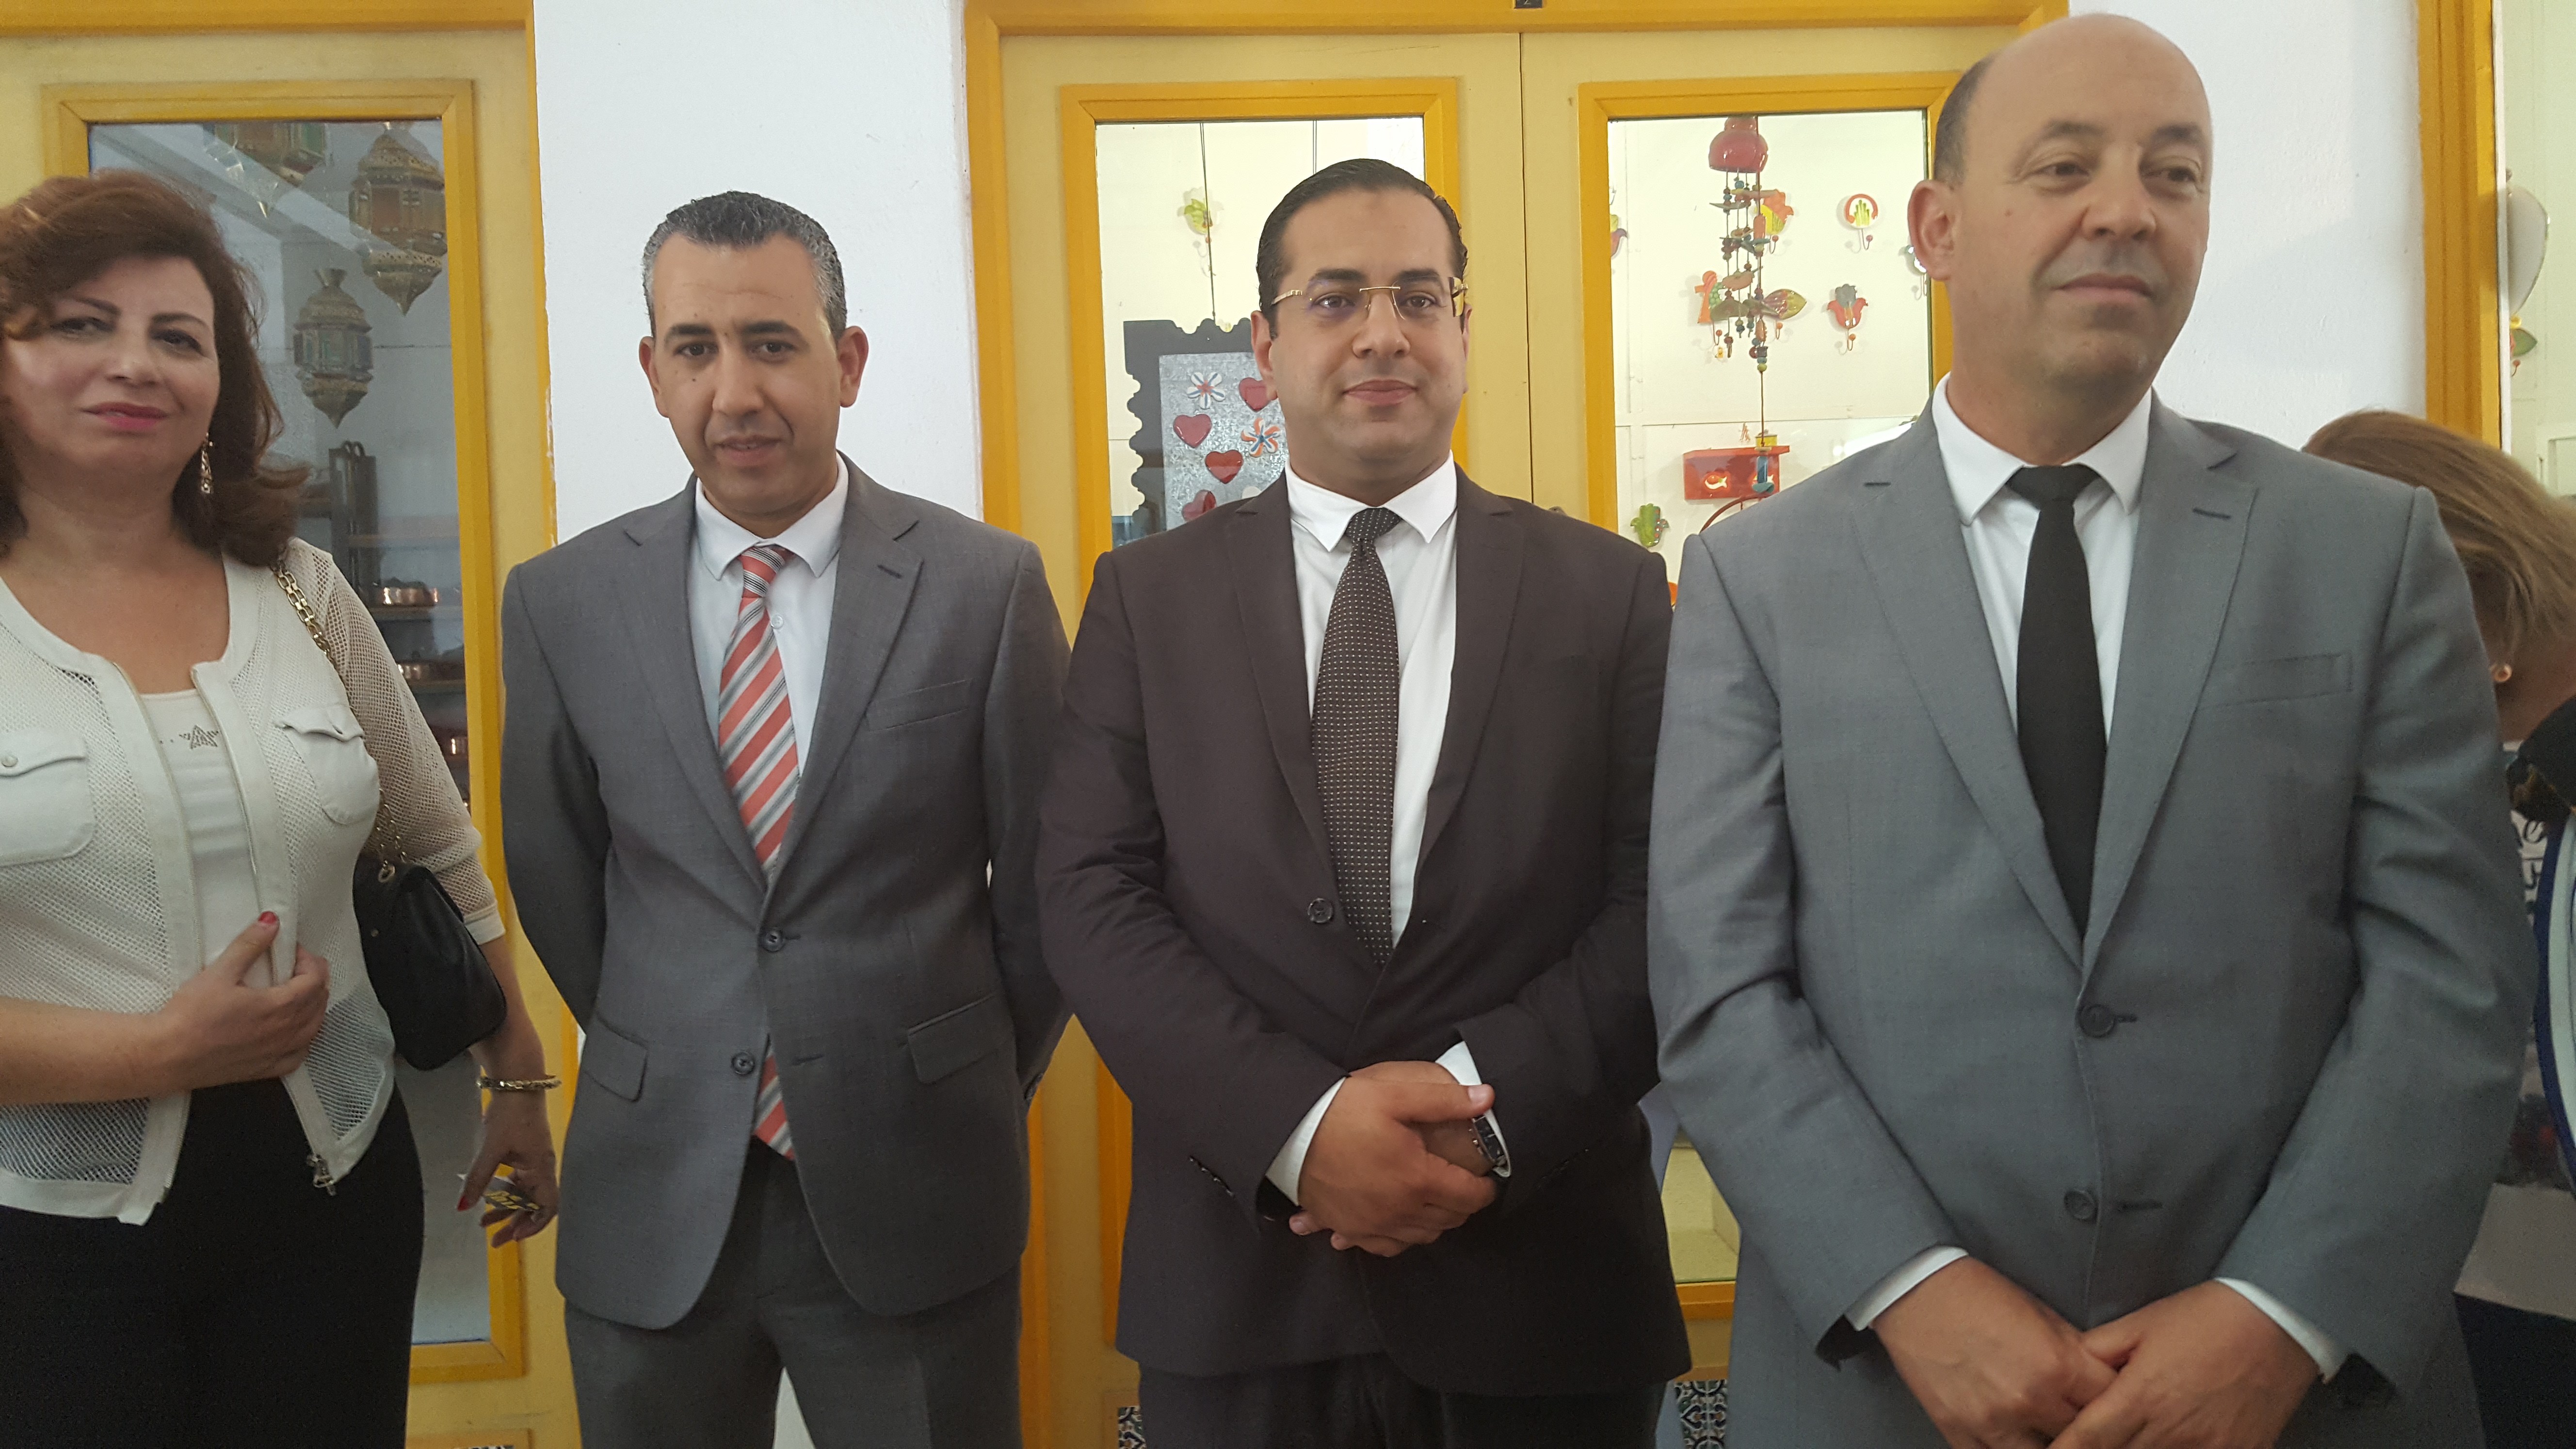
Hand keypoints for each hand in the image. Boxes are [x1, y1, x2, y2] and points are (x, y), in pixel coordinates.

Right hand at [151, 914, 329, 1092]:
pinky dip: (304, 1040)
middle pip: (318, 1003)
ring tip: (300, 993)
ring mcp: (276, 1054)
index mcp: (279, 1007)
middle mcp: (284, 1033)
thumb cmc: (189, 1018)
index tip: (294, 952)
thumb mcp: (219, 973)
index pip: (315, 980)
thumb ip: (249, 945)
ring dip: (314, 1008)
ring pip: (314, 1029)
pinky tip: (295, 1033)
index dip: (309, 961)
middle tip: (298, 967)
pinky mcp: (263, 1070)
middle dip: (314, 980)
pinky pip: (298, 1056)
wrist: (167, 1056)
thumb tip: (270, 923)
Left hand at [462, 1089, 559, 1245]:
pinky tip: (486, 1198)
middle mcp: (541, 1168)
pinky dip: (503, 1193)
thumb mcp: (492, 1149)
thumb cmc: (511, 1114)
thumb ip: (478, 1179)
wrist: (518, 1083)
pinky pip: (517, 1181)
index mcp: (541, 1169)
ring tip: (484, 1223)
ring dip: (506, 1210)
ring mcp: (533, 1161)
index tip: (514, 1236)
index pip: (548, 1206)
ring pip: (523, 1194)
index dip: (534, 1225)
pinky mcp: (524, 1153)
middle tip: (496, 1241)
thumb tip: (463, 1207)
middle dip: (515, 1224)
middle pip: (534, 1205)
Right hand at [1284, 1072, 1497, 1256]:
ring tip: (1436, 1202)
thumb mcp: (1394, 1094)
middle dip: (1463, 1205)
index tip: (1487, 1180)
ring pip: (1420, 1237)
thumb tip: (1486, 1099)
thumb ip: (1444, 1098)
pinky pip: (1383, 1246)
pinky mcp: (1348, 1227)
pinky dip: (1398, 1238)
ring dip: (1435, 1222)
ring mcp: (1372, 1225)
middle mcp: (1399, 1211)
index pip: (1468, 1195)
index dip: (1485, 1189)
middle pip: (1448, 1220)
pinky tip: (1396, 1222)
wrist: (1287, 1133)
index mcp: (1417, 1179)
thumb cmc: (1340, 1111)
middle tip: (1464, 1186)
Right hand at [1873, 1256, 2115, 1448]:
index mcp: (2057, 1365)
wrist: (1915, 1292)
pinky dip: (2011, 1448)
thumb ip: (2075, 1351)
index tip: (2117, 1399)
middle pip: (2084, 1435)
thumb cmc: (1977, 1295)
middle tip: (2082, 1414)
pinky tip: (2017, 1436)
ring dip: (2051, 1443)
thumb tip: (2102, 1377)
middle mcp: (2030, 1400)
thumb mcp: (2041, 1313)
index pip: (2112, 1401)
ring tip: (2050, 1428)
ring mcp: (1993, 1423)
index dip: (2118, 1399)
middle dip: (2088, 1424)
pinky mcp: (1961, 1433)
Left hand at [2053, 1282, 2317, 1448]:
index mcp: (2140, 1398)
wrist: (2280, 1323)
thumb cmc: (2205, 1318)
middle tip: (2087, 1441)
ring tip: (2131, 1439)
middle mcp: (2171, 1432)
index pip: (2086, 1441)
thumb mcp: (2140, 1324)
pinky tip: (2168, 1444)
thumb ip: (2097, 1352)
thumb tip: (2067, 1371)